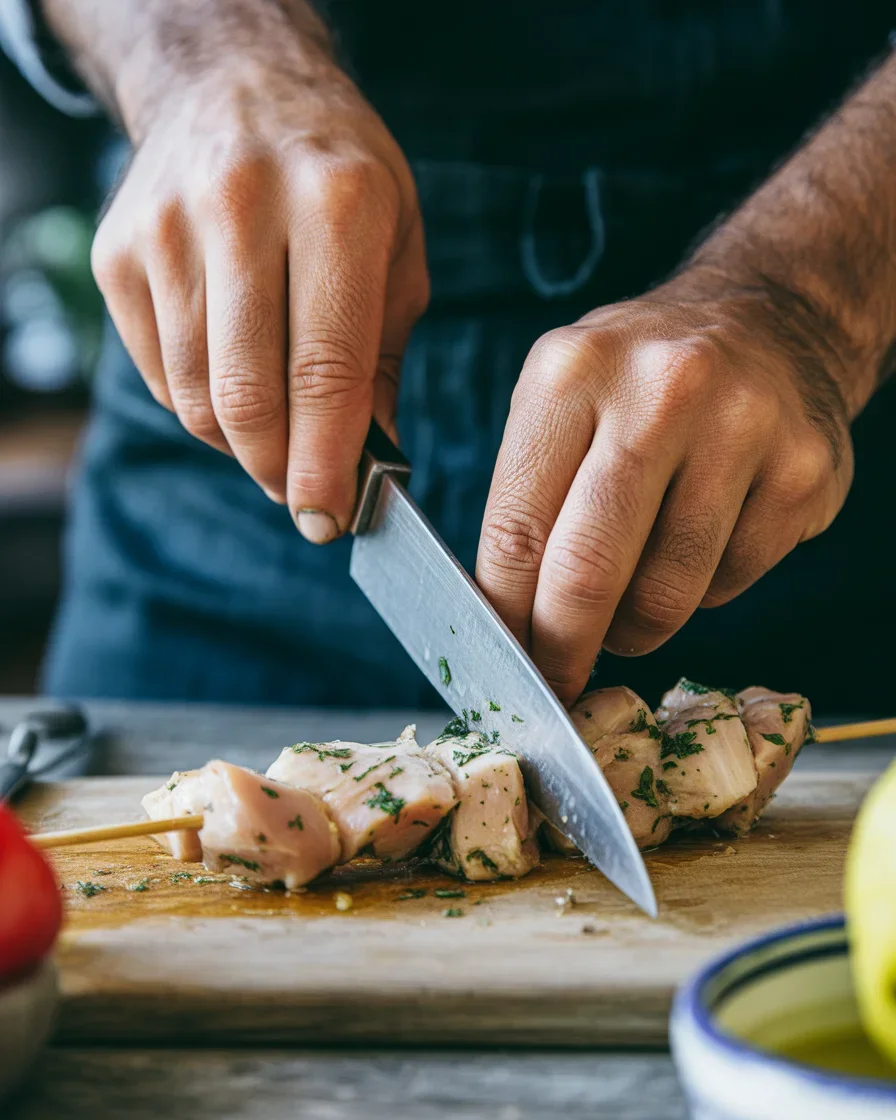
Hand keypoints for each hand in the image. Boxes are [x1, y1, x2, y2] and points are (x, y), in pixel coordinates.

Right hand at [91, 34, 427, 540]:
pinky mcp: (118, 253)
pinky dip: (202, 407)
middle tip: (304, 498)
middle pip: (248, 396)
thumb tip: (367, 460)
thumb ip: (382, 356)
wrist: (234, 85)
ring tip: (278, 442)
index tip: (330, 517)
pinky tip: (237, 386)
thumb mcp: (397, 247)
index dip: (327, 463)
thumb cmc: (337, 175)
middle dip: (279, 472)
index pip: (326, 371)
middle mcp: (242, 209)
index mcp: (335, 204)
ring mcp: (168, 230)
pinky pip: (161, 374)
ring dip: (241, 447)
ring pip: (198, 397)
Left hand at [477, 277, 853, 704]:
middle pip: (588, 571)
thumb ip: (527, 496)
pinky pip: (729, 584)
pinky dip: (697, 597)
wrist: (768, 319)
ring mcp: (743, 431)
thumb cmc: (638, 381)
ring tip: (622, 612)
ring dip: (632, 630)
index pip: (516, 529)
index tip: (502, 658)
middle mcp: (661, 392)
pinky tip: (691, 555)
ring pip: (666, 595)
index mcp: (572, 372)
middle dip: (562, 649)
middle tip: (555, 680)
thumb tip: (504, 620)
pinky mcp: (803, 474)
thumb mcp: (561, 396)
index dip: (504, 615)